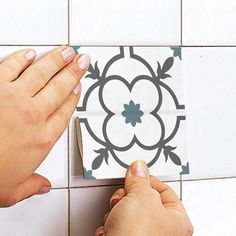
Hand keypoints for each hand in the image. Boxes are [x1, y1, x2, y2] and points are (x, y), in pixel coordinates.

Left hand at [0, 46, 89, 206]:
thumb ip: (33, 186)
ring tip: (68, 51)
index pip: (66, 110)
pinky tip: (31, 54)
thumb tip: (43, 186)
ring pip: (43, 73)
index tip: (80, 85)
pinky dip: (23, 59)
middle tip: (83, 60)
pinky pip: (11, 68)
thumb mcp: (12, 191)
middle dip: (74, 71)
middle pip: (61, 88)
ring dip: (57, 60)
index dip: (75, 95)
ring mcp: (14, 99)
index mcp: (43, 138)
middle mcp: (34, 115)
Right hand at [95, 161, 192, 235]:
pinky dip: (111, 225)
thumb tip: (139, 168)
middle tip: (124, 199)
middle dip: (128, 197)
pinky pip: (118, 224)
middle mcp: (163, 231)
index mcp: (177, 221)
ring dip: (117, 211)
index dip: (148, 180)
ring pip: (127, 211)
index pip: (164, 190)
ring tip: (116, 217)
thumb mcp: (140, 197)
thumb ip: (140, 180)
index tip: (135, 175)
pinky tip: (111, 230)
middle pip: (143, 200)